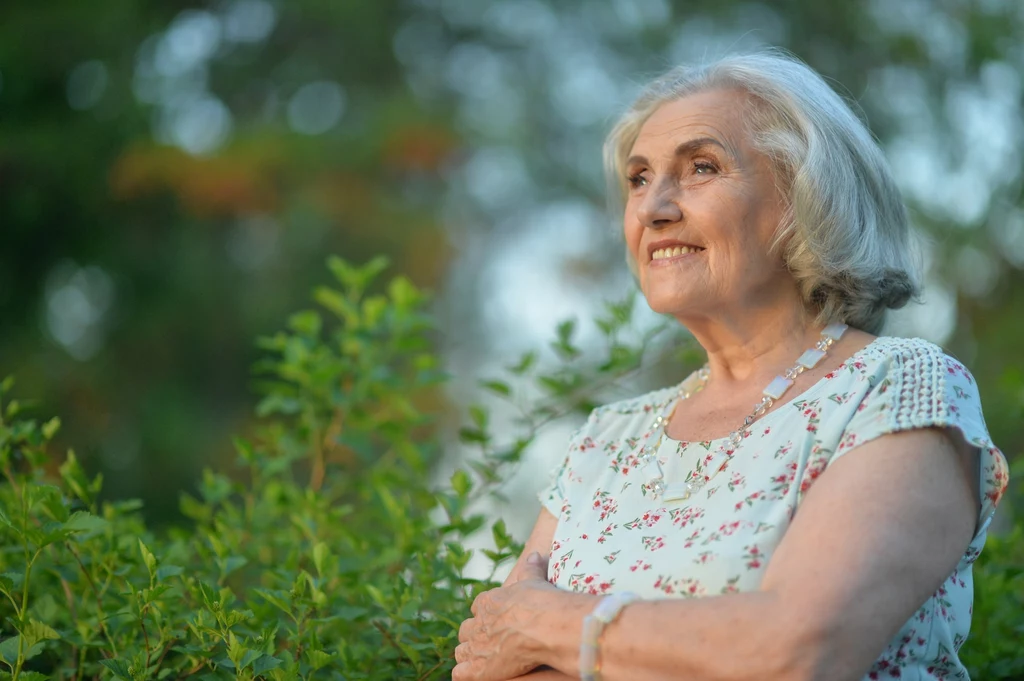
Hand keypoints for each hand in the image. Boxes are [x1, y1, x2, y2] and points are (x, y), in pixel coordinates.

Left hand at [453, 552, 560, 680]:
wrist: (545, 626)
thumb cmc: (541, 602)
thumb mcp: (534, 580)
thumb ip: (530, 569)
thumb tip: (534, 555)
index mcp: (487, 602)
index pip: (478, 608)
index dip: (486, 615)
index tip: (497, 620)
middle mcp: (477, 624)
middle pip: (466, 630)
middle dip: (475, 636)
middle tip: (491, 643)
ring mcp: (476, 647)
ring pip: (462, 652)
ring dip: (470, 656)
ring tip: (485, 661)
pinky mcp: (478, 669)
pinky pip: (460, 674)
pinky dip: (466, 675)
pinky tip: (479, 675)